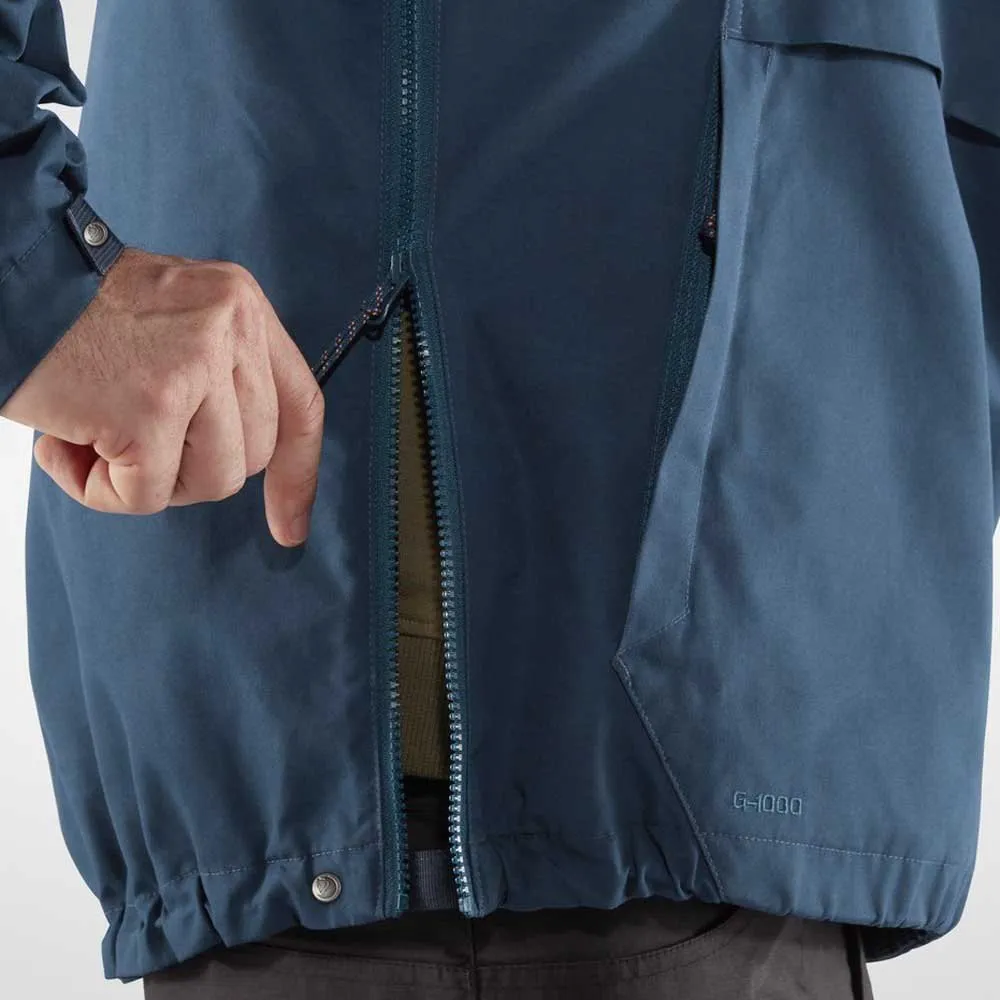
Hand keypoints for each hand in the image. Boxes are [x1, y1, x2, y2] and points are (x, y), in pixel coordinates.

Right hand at [0, 247, 324, 546]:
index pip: (301, 405)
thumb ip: (220, 374)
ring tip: (96, 436)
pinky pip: (147, 496)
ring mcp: (193, 366)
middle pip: (252, 455)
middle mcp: (230, 327)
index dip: (298, 474)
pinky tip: (65, 446)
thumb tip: (241, 458)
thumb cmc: (75, 316)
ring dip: (149, 479)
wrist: (0, 280)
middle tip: (129, 436)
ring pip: (211, 481)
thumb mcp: (174, 319)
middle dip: (191, 467)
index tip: (289, 527)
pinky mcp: (149, 407)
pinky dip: (100, 490)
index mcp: (242, 305)